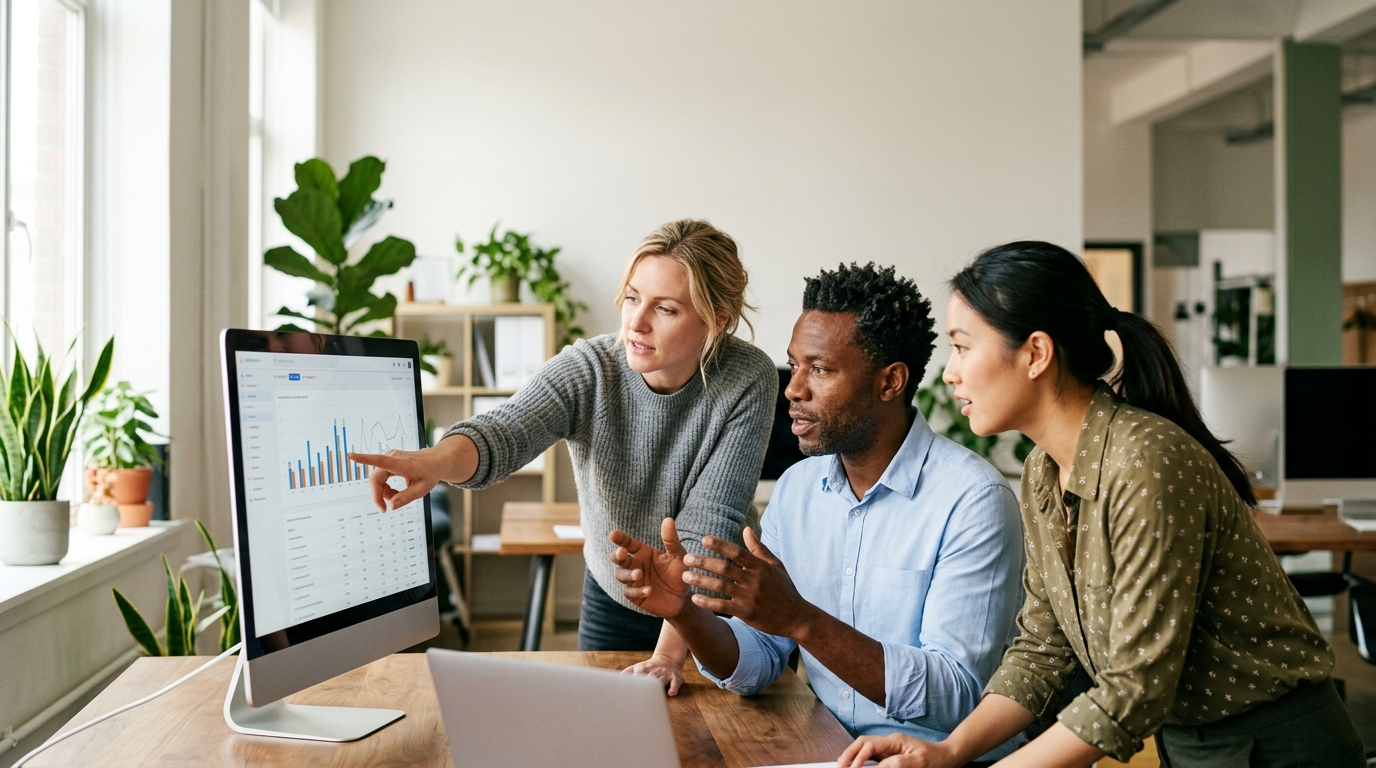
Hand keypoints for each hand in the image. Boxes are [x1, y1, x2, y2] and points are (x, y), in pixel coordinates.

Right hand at [350, 435, 473, 511]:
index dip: (364, 459)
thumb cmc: (430, 473)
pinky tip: (396, 491)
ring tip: (398, 497)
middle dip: (378, 496)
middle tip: (384, 510)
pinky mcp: (388, 461)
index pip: (380, 461)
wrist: (436, 460)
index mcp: (401, 463)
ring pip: (377, 480)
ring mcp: (389, 458)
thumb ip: (406, 498)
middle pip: (375, 480)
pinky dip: (386, 488)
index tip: (351, 456)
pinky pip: (381, 478)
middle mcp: (392, 457)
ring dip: (384, 492)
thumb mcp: (422, 489)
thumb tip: (391, 506)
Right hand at [610, 518, 691, 618]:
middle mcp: (636, 565)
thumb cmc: (679, 573)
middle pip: (619, 559)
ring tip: (638, 574)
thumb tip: (668, 519)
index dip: (620, 538)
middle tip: (622, 553)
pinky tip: (648, 589)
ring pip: (621, 575)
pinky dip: (638, 590)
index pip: (628, 543)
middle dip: (617, 555)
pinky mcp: (636, 595)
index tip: (613, 534)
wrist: (684, 597)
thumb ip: (671, 540)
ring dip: (627, 574)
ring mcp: (634, 581)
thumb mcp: (678, 555)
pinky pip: (630, 592)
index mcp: (643, 553)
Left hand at [622, 653, 684, 695]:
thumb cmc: (649, 668)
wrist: (668, 659)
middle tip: (638, 696)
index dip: (633, 683)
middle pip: (649, 677)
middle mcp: (654, 670)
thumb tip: (613, 680)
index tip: (627, 693)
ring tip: (653, 695)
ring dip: (657, 685)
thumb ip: (626, 673)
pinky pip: (675, 682)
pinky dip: (674, 687)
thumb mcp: (637, 667)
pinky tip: (671, 693)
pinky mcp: (675, 677)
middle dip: (645, 684)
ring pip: (661, 679)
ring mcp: (665, 673)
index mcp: (643, 668)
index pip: (637, 675)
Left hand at [683, 527, 812, 639]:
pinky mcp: (746, 613)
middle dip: (704, 562)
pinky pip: (723, 606)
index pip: (737, 552)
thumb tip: (746, 529)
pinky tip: (695, 598)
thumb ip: (759, 548)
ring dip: (701, 580)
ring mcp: (750, 597)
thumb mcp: (776, 566)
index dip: (720, 545)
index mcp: (760, 566)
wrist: (796, 617)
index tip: (704, 539)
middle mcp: (754, 580)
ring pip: (721, 586)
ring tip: (685, 576)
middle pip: (725, 568)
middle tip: (686, 558)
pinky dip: (708, 602)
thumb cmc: (784, 589)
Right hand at [837, 733, 956, 767]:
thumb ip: (899, 763)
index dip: (858, 757)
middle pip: (862, 743)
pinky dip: (862, 761)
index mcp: (895, 741)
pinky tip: (857, 767)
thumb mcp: (920, 763)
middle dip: (849, 753)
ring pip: (865, 748)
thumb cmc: (936, 759)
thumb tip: (879, 766)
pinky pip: (872, 756)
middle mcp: (889, 742)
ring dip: (853, 756)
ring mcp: (889, 748)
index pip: (870, 745)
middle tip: (839, 766)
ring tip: (843, 766)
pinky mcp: (890, 755)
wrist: (947, 756)